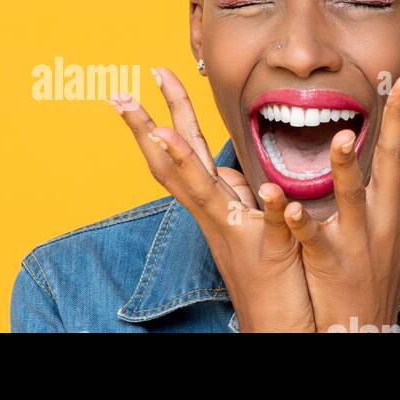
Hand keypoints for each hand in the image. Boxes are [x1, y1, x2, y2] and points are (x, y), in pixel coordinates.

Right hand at [110, 67, 315, 331]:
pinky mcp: (273, 252)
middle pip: (172, 166)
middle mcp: (215, 215)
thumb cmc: (269, 273)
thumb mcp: (247, 224)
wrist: (278, 324)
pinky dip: (272, 209)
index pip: (179, 151)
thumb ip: (234, 195)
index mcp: (213, 204)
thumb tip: (227, 170)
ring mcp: (238, 233)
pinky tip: (273, 190)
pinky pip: (272, 228)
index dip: (162, 114)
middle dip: (147, 128)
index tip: (148, 75)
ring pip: (203, 194)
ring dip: (181, 163)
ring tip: (163, 133)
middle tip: (120, 94)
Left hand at [282, 56, 399, 331]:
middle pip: (392, 158)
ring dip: (346, 166)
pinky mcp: (329, 260)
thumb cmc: (384, 266)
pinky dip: (300, 223)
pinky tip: (286, 205)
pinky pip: (311, 238)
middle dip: (399, 118)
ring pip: (351, 196)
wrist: (365, 323)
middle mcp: (385, 213)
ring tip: (340, 136)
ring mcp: (358, 237)